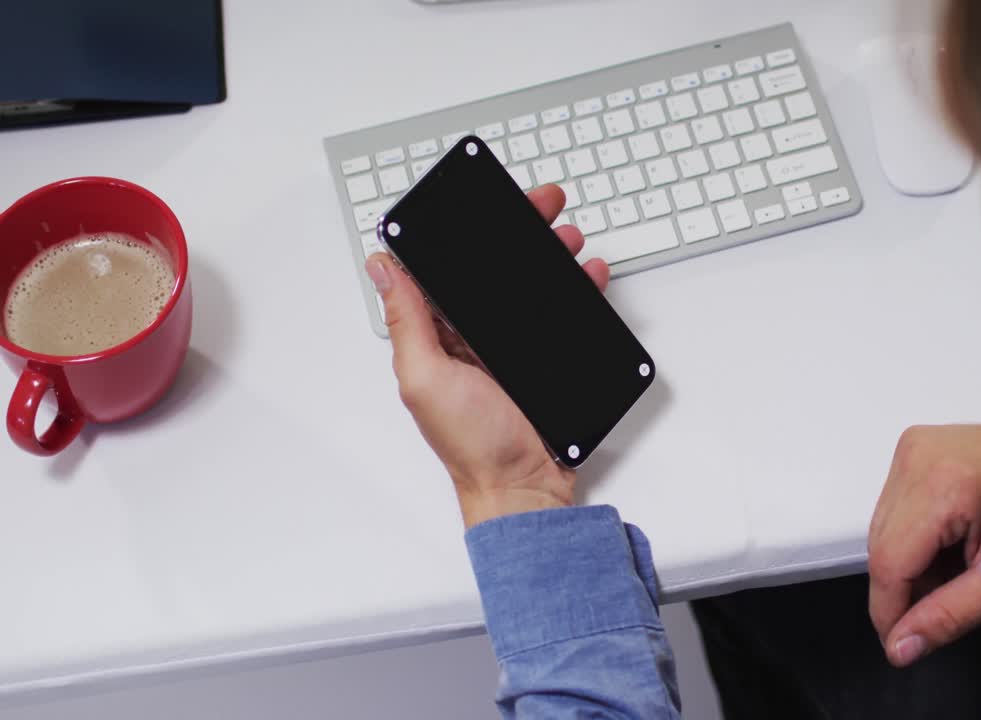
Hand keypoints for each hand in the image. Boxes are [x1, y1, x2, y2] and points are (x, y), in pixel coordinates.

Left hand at [365, 185, 609, 527]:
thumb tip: (382, 266)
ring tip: (568, 238)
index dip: (462, 231)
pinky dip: (578, 291)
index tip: (483, 201)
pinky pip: (562, 315)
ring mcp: (509, 347)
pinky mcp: (544, 358)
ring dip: (551, 256)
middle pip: (492, 269)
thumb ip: (407, 321)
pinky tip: (588, 276)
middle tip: (543, 206)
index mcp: (436, 334)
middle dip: (519, 232)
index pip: (444, 269)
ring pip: (531, 286)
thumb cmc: (472, 446)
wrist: (525, 488)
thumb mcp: (426, 378)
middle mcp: (471, 337)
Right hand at [867, 403, 980, 665]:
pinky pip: (893, 508)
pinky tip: (950, 543)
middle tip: (943, 604)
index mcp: (945, 485)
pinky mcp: (913, 449)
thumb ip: (950, 615)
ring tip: (957, 566)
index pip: (889, 560)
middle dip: (904, 587)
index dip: (888, 608)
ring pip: (882, 529)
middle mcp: (919, 458)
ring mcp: (913, 449)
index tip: (899, 641)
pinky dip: (914, 538)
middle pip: (881, 546)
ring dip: (909, 562)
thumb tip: (903, 644)